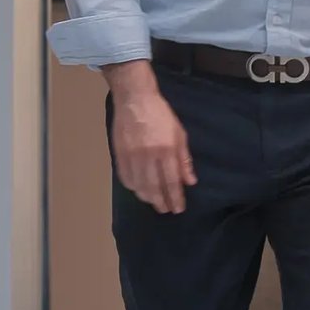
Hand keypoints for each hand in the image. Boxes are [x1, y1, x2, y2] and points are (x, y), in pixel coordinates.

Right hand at [109, 84, 195, 213]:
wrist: (135, 100)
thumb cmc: (161, 115)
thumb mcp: (179, 133)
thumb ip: (184, 159)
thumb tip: (190, 181)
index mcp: (166, 150)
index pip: (172, 181)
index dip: (175, 197)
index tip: (178, 208)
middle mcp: (148, 156)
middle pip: (154, 187)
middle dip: (161, 202)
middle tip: (166, 210)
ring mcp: (132, 156)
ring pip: (139, 185)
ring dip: (147, 197)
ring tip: (154, 202)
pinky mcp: (119, 154)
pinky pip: (126, 178)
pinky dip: (133, 187)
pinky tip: (139, 190)